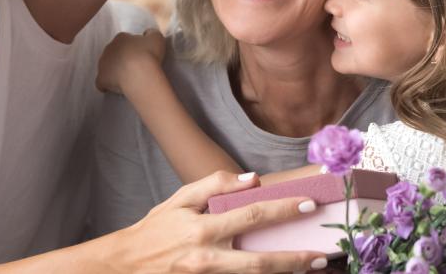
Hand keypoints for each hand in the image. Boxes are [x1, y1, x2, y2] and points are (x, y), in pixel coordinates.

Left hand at [97, 29, 165, 93]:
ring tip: (126, 77)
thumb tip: (147, 34)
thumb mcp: (157, 38)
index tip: (140, 54)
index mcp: (121, 38)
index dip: (132, 47)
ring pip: (106, 66)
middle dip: (121, 58)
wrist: (139, 74)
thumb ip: (151, 34)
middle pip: (114, 52)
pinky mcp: (101, 78)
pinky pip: (101, 82)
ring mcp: (102, 64)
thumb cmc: (148, 54)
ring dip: (113, 70)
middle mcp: (108, 48)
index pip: (125, 40)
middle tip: (134, 66)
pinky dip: (106, 84)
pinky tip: (114, 88)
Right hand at [105, 171, 328, 273]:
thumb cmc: (154, 231)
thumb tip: (251, 179)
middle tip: (321, 254)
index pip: (251, 216)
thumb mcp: (178, 199)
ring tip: (310, 268)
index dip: (282, 210)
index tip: (308, 204)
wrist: (124, 267)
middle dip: (294, 259)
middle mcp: (207, 258)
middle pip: (260, 262)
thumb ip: (213, 185)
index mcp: (203, 229)